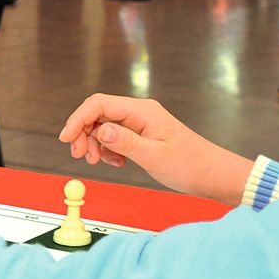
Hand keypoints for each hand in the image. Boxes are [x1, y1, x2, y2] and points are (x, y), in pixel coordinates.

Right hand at [57, 94, 252, 205]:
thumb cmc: (190, 164)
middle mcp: (139, 113)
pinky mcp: (141, 135)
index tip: (66, 139)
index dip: (78, 119)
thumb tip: (100, 129)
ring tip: (97, 162)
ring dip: (94, 143)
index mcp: (142, 112)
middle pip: (98, 114)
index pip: (99, 104)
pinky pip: (115, 137)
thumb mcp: (154, 156)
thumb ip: (125, 142)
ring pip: (103, 127)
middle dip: (83, 133)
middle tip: (81, 156)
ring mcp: (140, 123)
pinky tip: (116, 162)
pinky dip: (108, 149)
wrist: (212, 174)